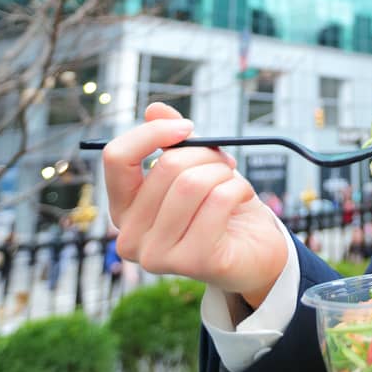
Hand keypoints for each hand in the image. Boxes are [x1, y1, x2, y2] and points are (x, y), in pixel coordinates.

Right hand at [102, 102, 288, 306]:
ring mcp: (158, 256)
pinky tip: (242, 199)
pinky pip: (219, 201)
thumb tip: (154, 109)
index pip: (117, 158)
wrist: (254, 251)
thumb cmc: (220, 207)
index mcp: (123, 209)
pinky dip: (239, 189)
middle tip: (223, 163)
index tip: (186, 127)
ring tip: (232, 182)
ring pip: (192, 183)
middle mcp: (130, 238)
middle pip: (166, 168)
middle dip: (205, 154)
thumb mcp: (194, 167)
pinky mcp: (193, 263)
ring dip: (223, 173)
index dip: (152, 133)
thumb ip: (171, 141)